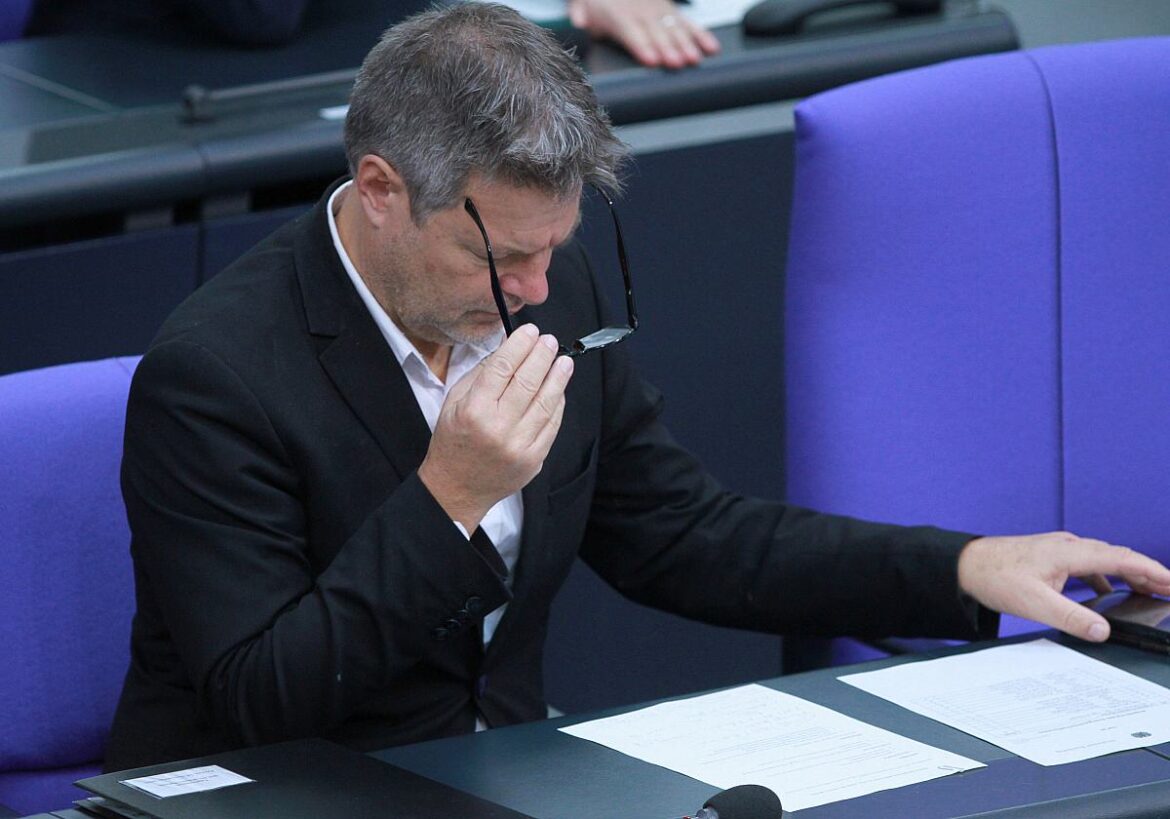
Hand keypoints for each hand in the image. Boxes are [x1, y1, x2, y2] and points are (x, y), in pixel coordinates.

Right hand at [418, 324, 573, 531]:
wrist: (457, 488)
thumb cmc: (453, 441)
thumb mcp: (454, 402)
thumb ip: (481, 375)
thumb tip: (509, 349)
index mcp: (474, 410)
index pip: (503, 367)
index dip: (520, 345)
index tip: (530, 332)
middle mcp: (498, 427)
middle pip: (528, 381)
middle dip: (542, 356)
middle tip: (550, 341)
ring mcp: (519, 445)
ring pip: (546, 402)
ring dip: (558, 377)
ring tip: (564, 361)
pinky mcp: (534, 459)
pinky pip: (552, 425)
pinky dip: (558, 404)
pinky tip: (559, 389)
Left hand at [568, 0, 720, 68]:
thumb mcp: (583, 2)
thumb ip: (579, 12)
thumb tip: (577, 20)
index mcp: (619, 14)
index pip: (632, 32)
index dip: (642, 46)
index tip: (651, 60)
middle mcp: (641, 12)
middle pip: (656, 34)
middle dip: (667, 49)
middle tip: (676, 63)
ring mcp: (659, 12)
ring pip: (674, 29)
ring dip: (685, 45)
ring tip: (694, 59)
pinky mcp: (671, 12)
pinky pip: (689, 23)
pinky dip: (701, 35)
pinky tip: (711, 49)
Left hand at [958, 532, 1169, 641]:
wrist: (967, 563)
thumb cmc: (996, 577)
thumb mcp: (1034, 603)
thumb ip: (1071, 617)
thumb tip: (1103, 631)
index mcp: (1070, 553)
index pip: (1122, 560)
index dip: (1153, 572)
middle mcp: (1069, 546)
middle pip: (1118, 556)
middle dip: (1148, 573)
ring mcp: (1060, 549)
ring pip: (1104, 558)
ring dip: (1128, 573)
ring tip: (1150, 591)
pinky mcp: (1051, 556)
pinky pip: (1088, 563)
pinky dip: (1105, 575)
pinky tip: (1106, 590)